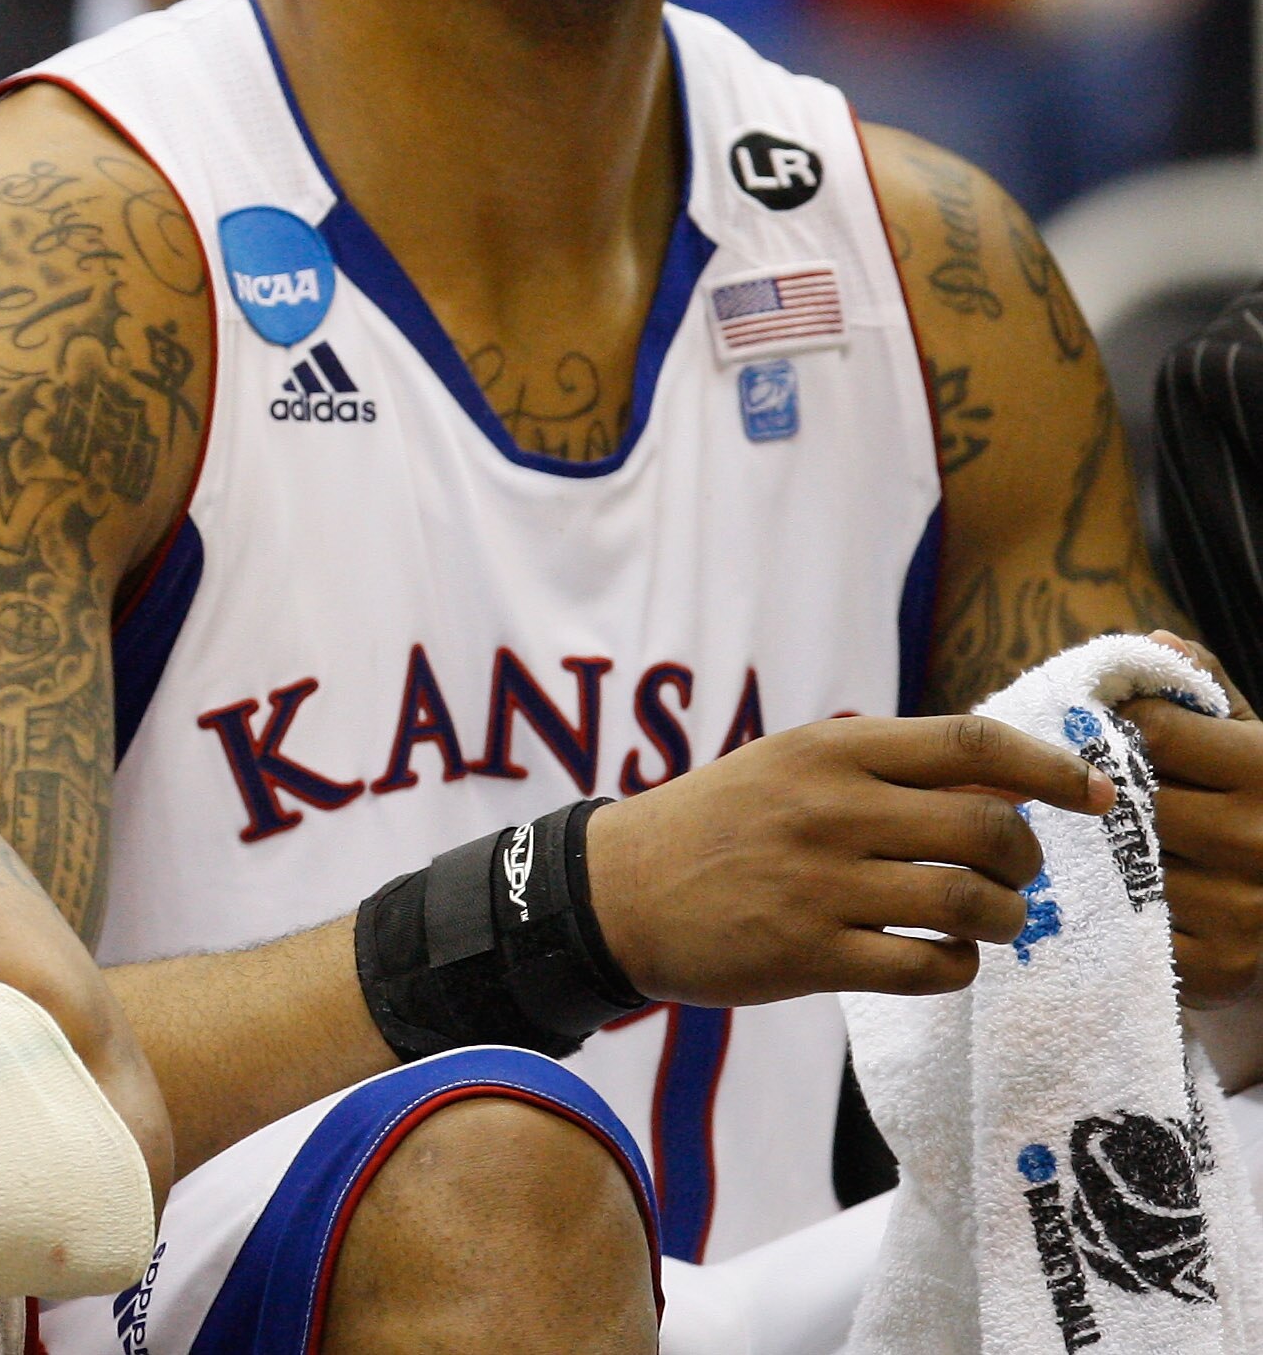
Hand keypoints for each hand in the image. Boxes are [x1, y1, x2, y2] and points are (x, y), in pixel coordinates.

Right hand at [588, 715, 1113, 1005]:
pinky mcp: (809, 954)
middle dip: (1027, 860)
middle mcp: (831, 808)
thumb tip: (1009, 783)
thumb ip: (889, 769)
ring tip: (988, 921)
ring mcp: (821, 883)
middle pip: (988, 829)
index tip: (1095, 794)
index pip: (970, 744)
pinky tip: (941, 958)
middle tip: (1015, 875)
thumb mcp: (792, 766)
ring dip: (1005, 919)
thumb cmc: (718, 823)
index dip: (1051, 768)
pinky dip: (958, 967)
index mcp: (830, 748)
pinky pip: (930, 967)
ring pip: (970, 903)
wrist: (616, 890)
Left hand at [1120, 634, 1262, 1008]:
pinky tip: (1120, 901)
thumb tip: (1154, 642)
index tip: (1106, 737)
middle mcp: (1262, 838)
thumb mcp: (1246, 740)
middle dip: (1101, 797)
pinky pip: (1130, 929)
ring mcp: (1245, 908)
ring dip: (1102, 858)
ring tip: (1102, 849)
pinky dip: (1116, 915)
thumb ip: (1200, 690)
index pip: (1152, 730)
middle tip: (1083, 799)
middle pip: (1129, 799)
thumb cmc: (1258, 806)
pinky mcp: (1221, 967)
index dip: (1117, 728)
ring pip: (1122, 864)